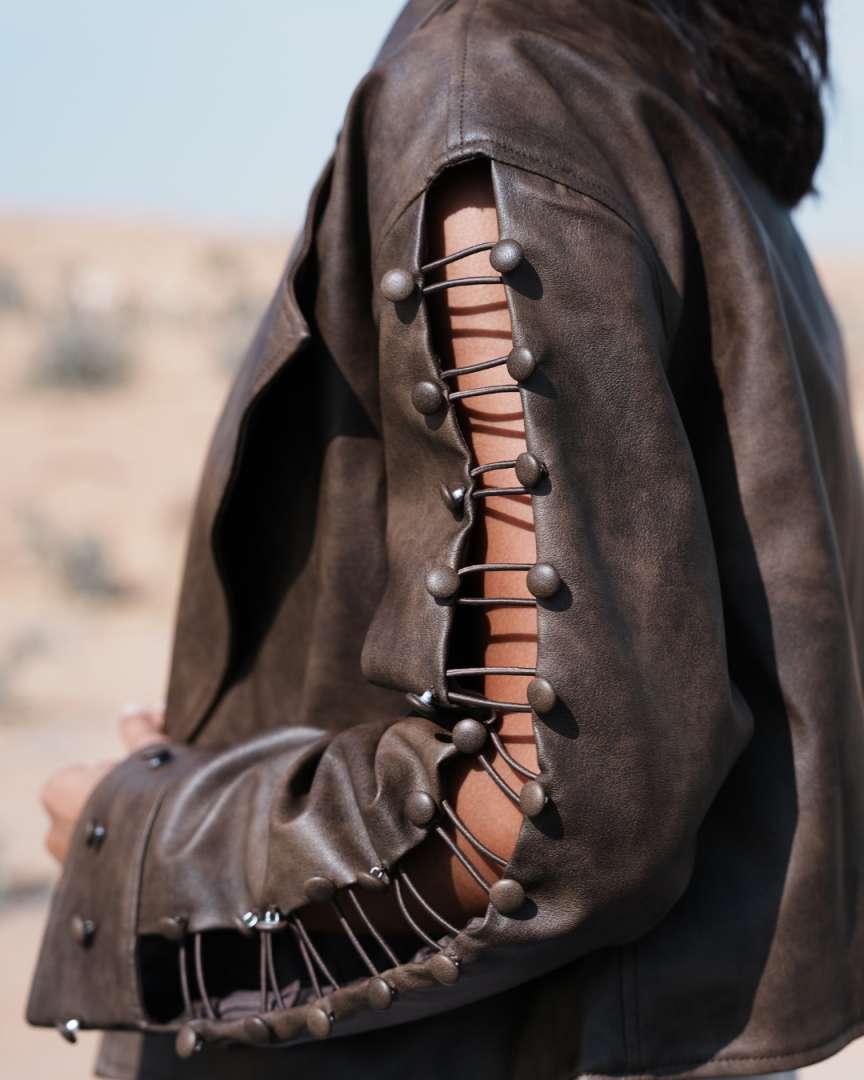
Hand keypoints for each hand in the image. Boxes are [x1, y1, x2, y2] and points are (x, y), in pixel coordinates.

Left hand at [40, 702, 166, 864]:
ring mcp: (70, 867)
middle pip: (89, 808)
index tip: (145, 776)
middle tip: (155, 801)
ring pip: (99, 841)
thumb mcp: (151, 750)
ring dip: (122, 835)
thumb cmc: (151, 794)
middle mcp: (54, 831)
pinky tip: (155, 856)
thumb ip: (139, 729)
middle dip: (116, 805)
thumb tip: (134, 709)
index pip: (85, 774)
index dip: (118, 772)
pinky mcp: (90, 896)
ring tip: (159, 830)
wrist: (162, 856)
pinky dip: (126, 862)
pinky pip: (107, 872)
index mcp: (59, 790)